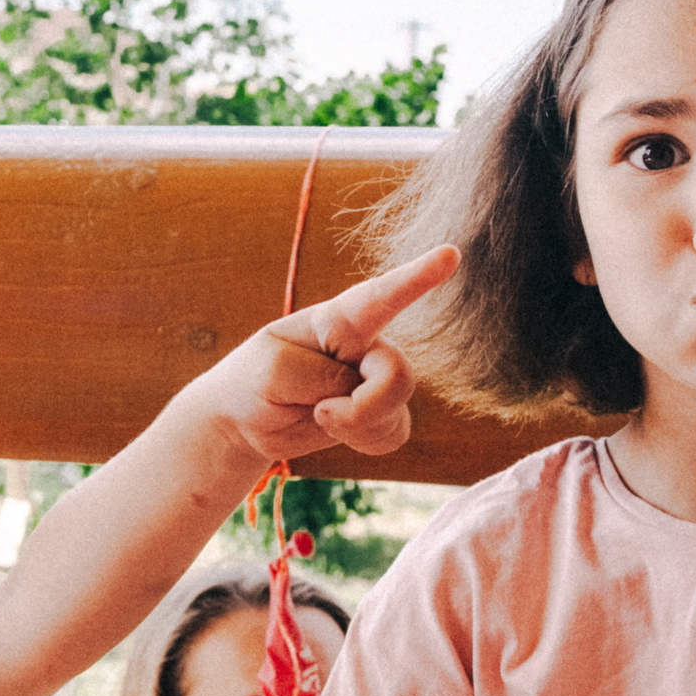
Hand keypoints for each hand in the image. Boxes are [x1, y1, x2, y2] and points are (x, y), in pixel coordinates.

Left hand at [186, 245, 460, 470]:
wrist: (246, 417)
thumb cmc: (254, 378)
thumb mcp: (273, 369)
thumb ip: (323, 376)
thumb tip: (360, 393)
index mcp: (338, 319)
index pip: (381, 296)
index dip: (417, 277)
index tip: (450, 254)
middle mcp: (365, 343)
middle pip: (397, 375)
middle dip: (364, 407)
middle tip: (321, 413)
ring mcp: (374, 377)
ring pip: (396, 408)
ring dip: (357, 426)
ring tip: (319, 417)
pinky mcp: (378, 411)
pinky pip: (395, 433)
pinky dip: (366, 441)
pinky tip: (337, 431)